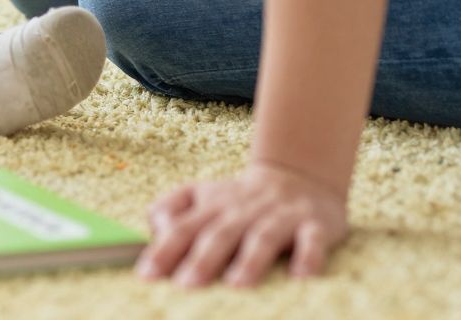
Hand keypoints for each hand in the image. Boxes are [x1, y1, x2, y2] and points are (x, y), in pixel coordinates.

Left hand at [137, 161, 347, 287]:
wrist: (299, 175)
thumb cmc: (239, 201)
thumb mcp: (200, 196)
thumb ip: (170, 210)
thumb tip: (154, 231)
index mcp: (212, 206)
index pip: (182, 227)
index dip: (164, 250)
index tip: (147, 275)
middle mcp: (243, 210)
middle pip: (220, 232)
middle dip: (203, 258)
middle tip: (186, 285)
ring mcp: (280, 216)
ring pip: (263, 236)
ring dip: (250, 260)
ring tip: (237, 285)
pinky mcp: (314, 225)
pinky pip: (312, 240)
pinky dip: (308, 257)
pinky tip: (301, 277)